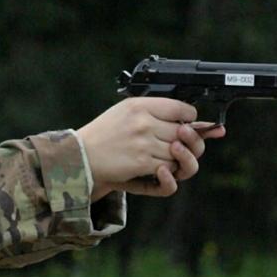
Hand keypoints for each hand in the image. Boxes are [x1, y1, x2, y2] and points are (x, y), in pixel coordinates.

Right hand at [77, 99, 224, 199]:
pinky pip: (168, 167)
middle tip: (173, 146)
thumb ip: (156, 112)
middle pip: (184, 133)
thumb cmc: (104, 134)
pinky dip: (165, 171)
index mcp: (140, 105)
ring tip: (158, 157)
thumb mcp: (126, 112)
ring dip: (173, 160)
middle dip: (184, 143)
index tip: (183, 126)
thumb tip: (195, 121)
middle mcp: (144, 121)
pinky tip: (153, 168)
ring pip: (179, 153)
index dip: (188, 119)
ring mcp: (144, 142)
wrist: (81, 156)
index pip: (182, 108)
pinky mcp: (141, 162)